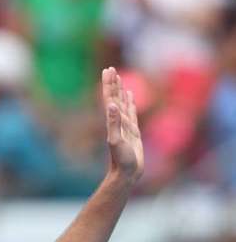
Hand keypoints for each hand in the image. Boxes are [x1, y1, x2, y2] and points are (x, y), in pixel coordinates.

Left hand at [102, 67, 143, 184]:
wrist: (127, 173)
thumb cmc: (121, 160)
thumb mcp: (116, 141)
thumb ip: (114, 123)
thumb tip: (111, 105)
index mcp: (113, 121)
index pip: (110, 98)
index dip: (109, 85)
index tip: (108, 71)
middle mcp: (117, 121)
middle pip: (114, 98)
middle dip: (113, 83)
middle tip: (110, 69)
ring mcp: (125, 125)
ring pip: (122, 103)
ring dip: (120, 91)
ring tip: (119, 78)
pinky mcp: (132, 131)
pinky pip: (131, 112)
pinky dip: (130, 103)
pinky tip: (130, 97)